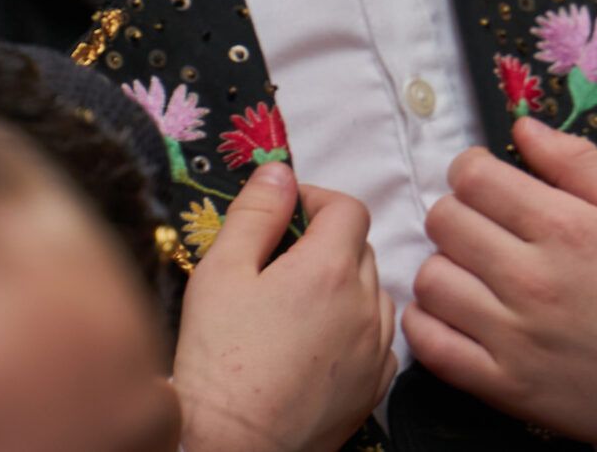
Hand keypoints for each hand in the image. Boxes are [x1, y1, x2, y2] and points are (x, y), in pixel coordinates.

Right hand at [175, 163, 398, 451]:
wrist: (232, 446)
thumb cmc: (218, 359)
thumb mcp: (221, 272)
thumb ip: (255, 213)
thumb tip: (279, 172)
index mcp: (329, 268)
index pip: (348, 207)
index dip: (316, 200)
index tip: (286, 213)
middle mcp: (366, 304)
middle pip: (361, 247)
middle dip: (325, 241)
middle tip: (279, 260)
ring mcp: (375, 349)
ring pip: (374, 292)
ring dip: (345, 285)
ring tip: (297, 305)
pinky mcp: (374, 387)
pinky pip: (378, 338)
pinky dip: (356, 328)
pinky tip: (317, 343)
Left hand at [404, 118, 596, 443]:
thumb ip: (576, 161)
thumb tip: (521, 126)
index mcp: (563, 228)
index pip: (472, 177)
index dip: (470, 170)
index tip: (485, 182)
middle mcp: (530, 278)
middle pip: (443, 221)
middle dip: (457, 213)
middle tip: (482, 227)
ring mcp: (512, 336)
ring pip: (429, 278)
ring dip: (444, 267)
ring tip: (472, 273)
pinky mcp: (501, 384)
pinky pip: (429, 343)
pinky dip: (426, 323)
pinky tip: (453, 314)